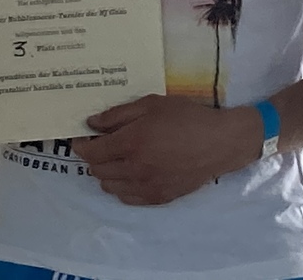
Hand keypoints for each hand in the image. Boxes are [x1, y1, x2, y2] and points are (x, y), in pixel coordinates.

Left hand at [71, 95, 262, 205]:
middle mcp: (134, 169)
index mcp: (131, 143)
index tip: (81, 137)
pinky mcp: (157, 198)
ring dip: (107, 173)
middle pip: (98, 170)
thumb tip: (91, 123)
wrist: (220, 142)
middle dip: (94, 157)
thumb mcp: (153, 104)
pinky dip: (122, 187)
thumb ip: (119, 114)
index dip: (81, 145)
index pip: (92, 152)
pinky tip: (132, 173)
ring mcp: (145, 187)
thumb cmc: (187, 117)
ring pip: (109, 187)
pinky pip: (126, 198)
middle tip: (103, 144)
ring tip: (118, 158)